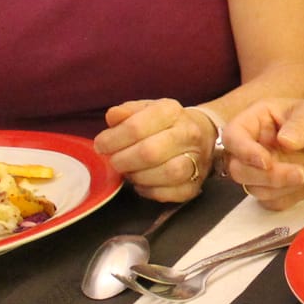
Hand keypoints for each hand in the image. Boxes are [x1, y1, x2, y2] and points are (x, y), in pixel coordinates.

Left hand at [96, 98, 212, 202]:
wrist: (202, 135)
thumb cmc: (165, 124)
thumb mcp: (145, 110)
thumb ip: (126, 112)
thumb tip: (112, 117)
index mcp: (171, 111)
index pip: (136, 127)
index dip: (112, 139)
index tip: (101, 146)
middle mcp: (188, 134)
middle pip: (150, 152)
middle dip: (123, 161)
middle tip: (114, 162)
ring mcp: (196, 160)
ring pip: (166, 173)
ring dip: (138, 177)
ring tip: (129, 172)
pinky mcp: (194, 185)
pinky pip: (169, 193)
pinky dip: (150, 191)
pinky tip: (142, 183)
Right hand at [222, 99, 303, 210]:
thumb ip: (301, 123)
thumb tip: (284, 141)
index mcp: (255, 121)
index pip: (232, 136)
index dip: (243, 151)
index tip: (267, 162)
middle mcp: (252, 147)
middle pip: (238, 170)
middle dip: (270, 176)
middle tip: (301, 172)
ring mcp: (260, 171)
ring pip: (256, 189)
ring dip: (287, 185)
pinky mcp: (272, 191)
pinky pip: (272, 202)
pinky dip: (294, 195)